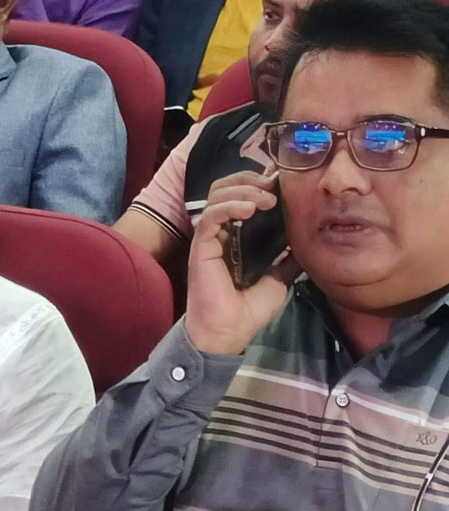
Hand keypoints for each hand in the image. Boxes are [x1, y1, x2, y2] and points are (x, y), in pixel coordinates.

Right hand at [185, 171, 303, 354]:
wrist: (230, 331)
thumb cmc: (249, 309)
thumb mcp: (280, 278)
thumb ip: (289, 256)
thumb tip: (308, 238)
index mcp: (237, 235)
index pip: (241, 195)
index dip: (259, 182)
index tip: (282, 181)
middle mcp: (221, 231)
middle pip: (226, 187)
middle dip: (249, 179)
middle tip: (273, 185)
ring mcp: (209, 237)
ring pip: (217, 195)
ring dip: (243, 190)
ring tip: (265, 198)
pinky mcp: (201, 246)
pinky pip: (211, 216)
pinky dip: (230, 206)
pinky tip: (250, 209)